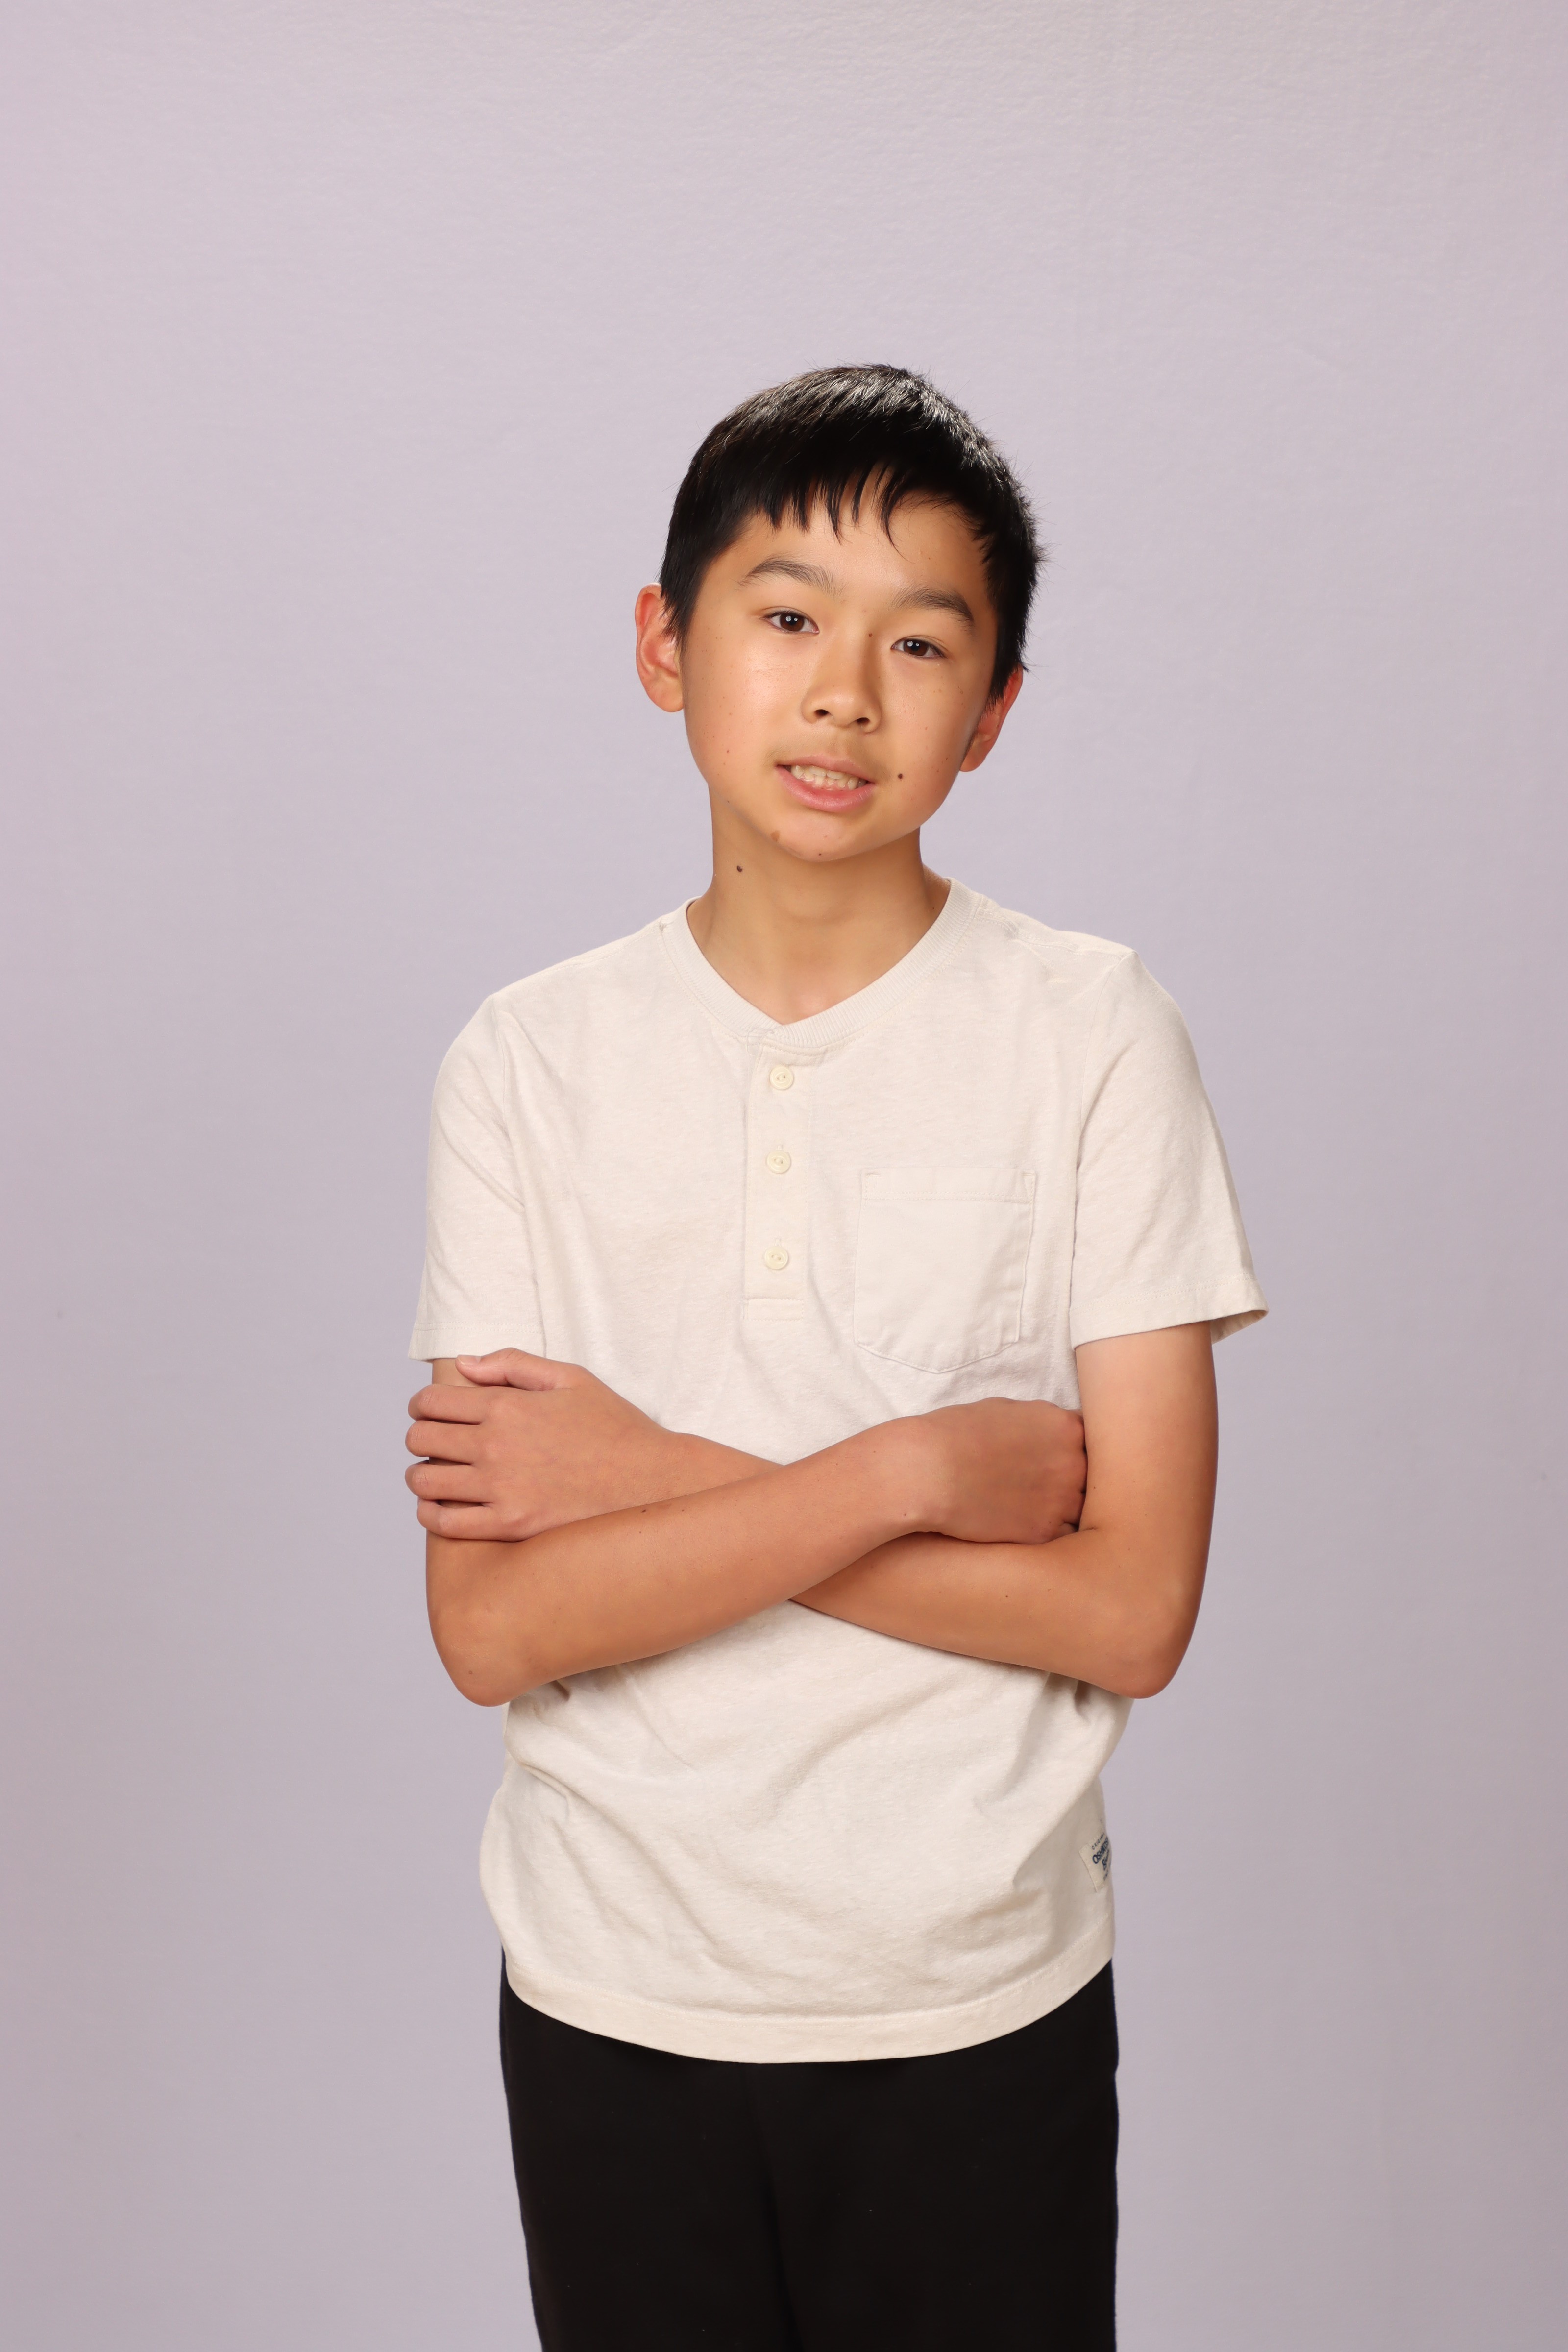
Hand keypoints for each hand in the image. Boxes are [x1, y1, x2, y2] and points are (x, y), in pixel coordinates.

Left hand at [406, 1350, 681, 1538]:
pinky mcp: (510, 1526)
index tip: (429, 1411)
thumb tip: (464, 1365)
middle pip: (420, 1439)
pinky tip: (441, 1507)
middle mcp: (496, 1446)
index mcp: (507, 1405)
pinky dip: (431, 1514)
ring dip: (421, 1475)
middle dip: (420, 1436)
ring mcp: (501, 1488)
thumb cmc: (614, 1427)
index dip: (421, 1405)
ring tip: (435, 1475)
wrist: (651, 1481)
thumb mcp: (571, 1378)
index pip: (431, 1402)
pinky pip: (445, 1524)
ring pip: (424, 1481)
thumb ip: (513, 1364)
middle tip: (435, 1442)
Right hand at [913, 1398, 1085, 1545]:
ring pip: (1082, 1510)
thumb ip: (1038, 1424)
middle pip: (1093, 1477)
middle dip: (1074, 1481)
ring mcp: (1062, 1500)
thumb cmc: (955, 1434)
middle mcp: (1073, 1463)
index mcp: (1066, 1427)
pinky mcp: (1043, 1532)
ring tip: (1033, 1507)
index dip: (1074, 1451)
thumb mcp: (1004, 1411)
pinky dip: (1048, 1534)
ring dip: (1065, 1511)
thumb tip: (1046, 1436)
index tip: (1058, 1459)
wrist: (928, 1471)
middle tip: (1045, 1486)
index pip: (1091, 1441)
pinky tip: (1024, 1525)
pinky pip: (1062, 1537)